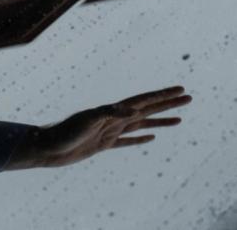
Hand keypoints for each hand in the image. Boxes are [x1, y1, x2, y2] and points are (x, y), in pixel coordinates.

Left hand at [5, 85, 190, 169]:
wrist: (48, 146)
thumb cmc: (65, 133)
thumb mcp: (87, 121)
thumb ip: (109, 114)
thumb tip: (133, 110)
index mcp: (113, 111)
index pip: (144, 100)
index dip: (162, 95)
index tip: (180, 89)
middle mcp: (114, 118)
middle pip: (148, 110)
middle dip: (168, 104)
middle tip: (188, 98)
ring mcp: (110, 131)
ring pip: (142, 125)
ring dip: (160, 122)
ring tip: (179, 119)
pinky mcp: (104, 145)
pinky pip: (128, 141)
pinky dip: (141, 139)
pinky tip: (151, 139)